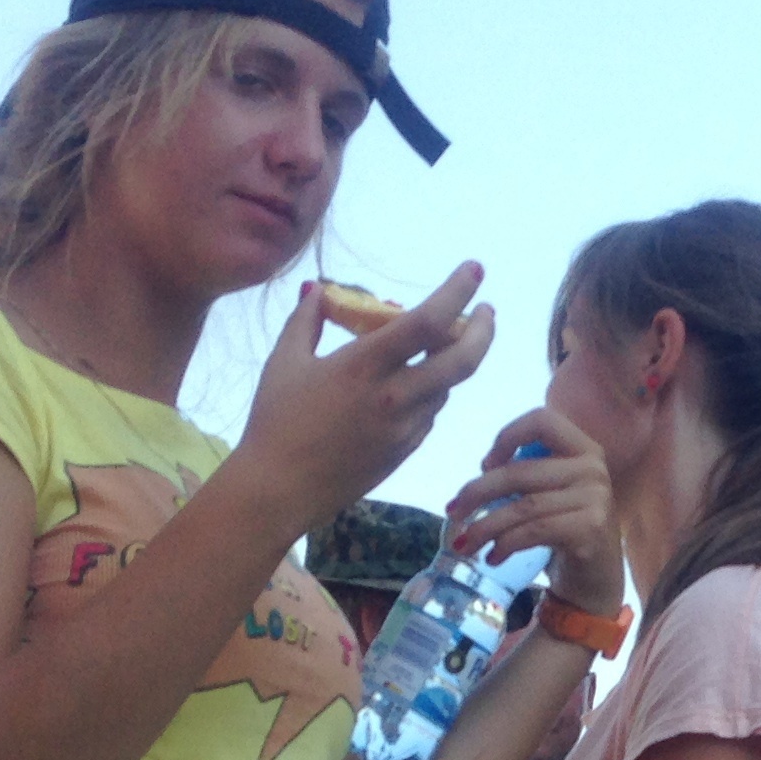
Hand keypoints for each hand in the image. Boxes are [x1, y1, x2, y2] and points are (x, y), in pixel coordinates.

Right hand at [236, 263, 498, 525]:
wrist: (280, 490)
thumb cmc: (275, 422)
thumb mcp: (283, 361)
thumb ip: (306, 319)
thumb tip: (318, 290)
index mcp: (364, 366)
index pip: (428, 321)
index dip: (457, 291)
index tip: (474, 270)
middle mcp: (394, 396)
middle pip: (463, 359)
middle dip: (483, 329)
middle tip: (485, 311)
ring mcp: (405, 428)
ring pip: (448, 386)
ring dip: (451, 360)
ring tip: (439, 343)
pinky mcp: (406, 451)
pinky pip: (431, 412)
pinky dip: (431, 390)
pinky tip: (413, 383)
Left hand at [448, 409, 622, 611]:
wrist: (597, 579)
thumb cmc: (566, 532)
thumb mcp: (549, 494)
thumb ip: (525, 476)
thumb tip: (478, 480)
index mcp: (583, 449)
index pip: (541, 421)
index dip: (507, 437)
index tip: (485, 464)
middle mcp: (593, 468)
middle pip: (520, 471)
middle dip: (477, 492)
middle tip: (452, 512)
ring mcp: (595, 498)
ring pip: (523, 507)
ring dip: (484, 527)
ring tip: (464, 545)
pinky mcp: (589, 529)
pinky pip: (534, 531)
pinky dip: (505, 545)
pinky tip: (493, 557)